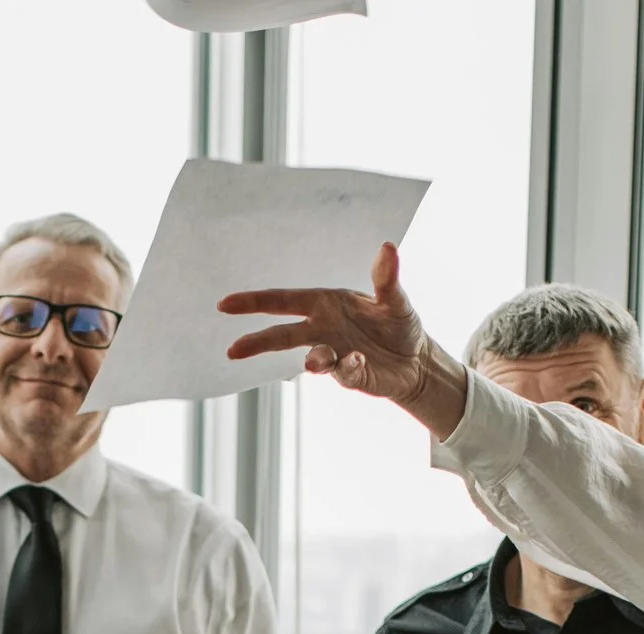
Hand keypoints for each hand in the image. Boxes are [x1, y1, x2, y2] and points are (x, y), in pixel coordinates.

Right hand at [219, 243, 469, 439]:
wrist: (416, 360)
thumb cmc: (399, 323)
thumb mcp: (395, 299)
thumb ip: (386, 278)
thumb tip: (388, 248)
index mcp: (325, 304)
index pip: (283, 301)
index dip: (254, 302)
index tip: (226, 304)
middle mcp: (323, 329)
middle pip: (282, 334)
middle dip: (257, 341)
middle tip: (233, 350)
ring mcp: (334, 354)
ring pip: (311, 358)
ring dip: (312, 359)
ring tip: (313, 363)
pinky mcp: (349, 375)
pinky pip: (343, 372)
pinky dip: (347, 368)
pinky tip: (357, 362)